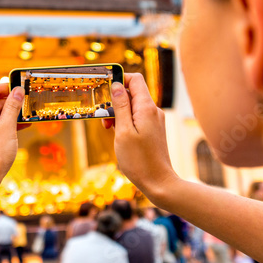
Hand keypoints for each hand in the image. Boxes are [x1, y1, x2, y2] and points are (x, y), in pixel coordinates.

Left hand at [0, 83, 24, 184]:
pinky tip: (21, 127)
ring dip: (11, 115)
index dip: (8, 86)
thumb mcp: (7, 127)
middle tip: (29, 102)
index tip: (23, 86)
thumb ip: (13, 107)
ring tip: (29, 115)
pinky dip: (6, 125)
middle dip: (11, 102)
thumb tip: (18, 91)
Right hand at [110, 73, 179, 201]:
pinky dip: (125, 122)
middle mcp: (153, 111)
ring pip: (133, 106)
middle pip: (132, 93)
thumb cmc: (139, 160)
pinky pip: (136, 117)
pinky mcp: (153, 130)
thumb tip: (117, 85)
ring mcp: (154, 120)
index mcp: (147, 108)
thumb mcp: (123, 131)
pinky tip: (118, 135)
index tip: (104, 89)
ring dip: (118, 113)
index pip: (135, 79)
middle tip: (104, 119)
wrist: (159, 182)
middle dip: (115, 100)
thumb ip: (120, 106)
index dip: (119, 79)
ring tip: (109, 130)